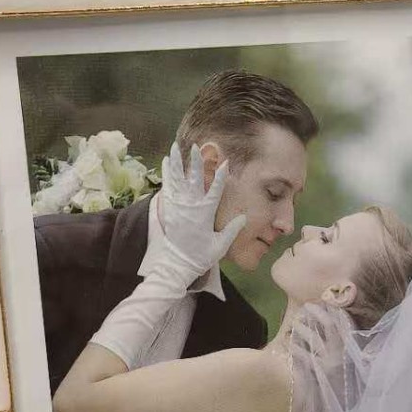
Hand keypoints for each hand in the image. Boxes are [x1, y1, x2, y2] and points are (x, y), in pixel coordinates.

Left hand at [155, 143, 246, 283]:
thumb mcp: (221, 245)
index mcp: (206, 214)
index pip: (216, 191)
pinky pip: (167, 187)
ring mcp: (178, 206)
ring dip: (177, 162)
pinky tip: (167, 161)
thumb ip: (232, 229)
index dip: (221, 176)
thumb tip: (244, 217)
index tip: (226, 163)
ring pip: (178, 180)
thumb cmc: (201, 256)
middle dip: (197, 163)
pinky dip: (167, 173)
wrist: (177, 264)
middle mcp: (191, 207)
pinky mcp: (169, 208)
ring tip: (176, 147)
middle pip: (195, 180)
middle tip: (197, 148)